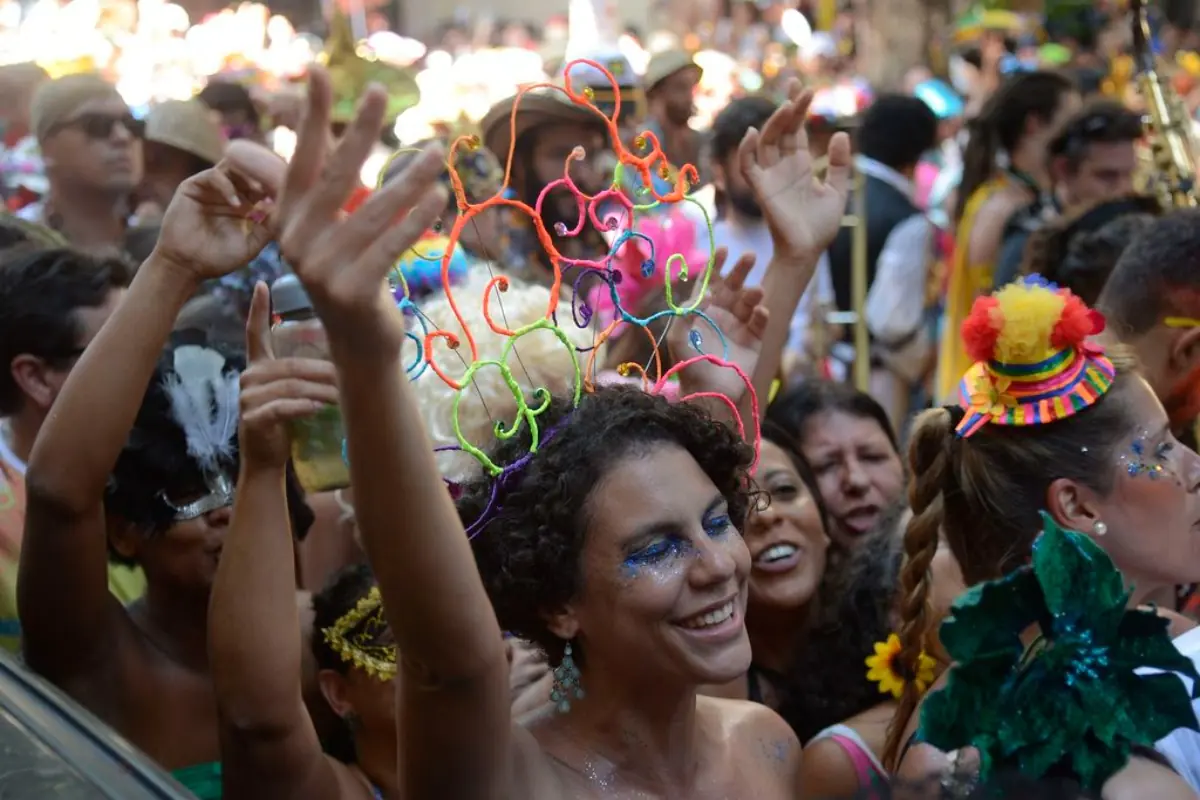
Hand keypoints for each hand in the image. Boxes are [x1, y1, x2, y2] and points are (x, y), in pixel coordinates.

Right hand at [153, 141, 277, 281]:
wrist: (187, 266)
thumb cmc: (218, 258)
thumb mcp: (251, 244)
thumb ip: (268, 228)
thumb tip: (287, 209)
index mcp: (246, 203)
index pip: (264, 183)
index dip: (276, 184)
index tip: (291, 190)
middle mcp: (230, 191)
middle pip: (250, 170)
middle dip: (264, 176)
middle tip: (276, 185)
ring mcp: (212, 187)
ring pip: (233, 166)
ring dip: (248, 177)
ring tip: (259, 192)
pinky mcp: (193, 186)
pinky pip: (213, 176)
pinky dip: (227, 186)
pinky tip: (235, 204)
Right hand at [238, 282, 340, 469]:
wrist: (267, 458)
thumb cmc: (285, 421)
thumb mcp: (294, 391)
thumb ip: (304, 372)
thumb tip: (342, 353)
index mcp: (258, 366)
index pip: (254, 333)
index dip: (257, 309)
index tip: (262, 285)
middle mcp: (249, 377)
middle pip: (291, 366)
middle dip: (323, 372)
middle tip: (351, 376)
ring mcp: (247, 398)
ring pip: (291, 387)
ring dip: (320, 392)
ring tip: (343, 396)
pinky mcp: (252, 418)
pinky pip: (282, 407)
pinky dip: (302, 407)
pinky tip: (318, 409)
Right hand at [273, 67, 446, 355]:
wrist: (358, 342)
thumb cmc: (349, 273)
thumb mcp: (329, 229)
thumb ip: (325, 186)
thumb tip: (318, 134)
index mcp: (286, 218)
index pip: (301, 158)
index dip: (309, 115)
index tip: (317, 71)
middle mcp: (296, 240)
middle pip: (334, 176)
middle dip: (358, 131)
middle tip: (377, 91)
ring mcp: (320, 268)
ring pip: (372, 211)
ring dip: (409, 179)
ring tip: (436, 153)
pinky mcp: (350, 290)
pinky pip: (390, 244)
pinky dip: (415, 218)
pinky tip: (437, 195)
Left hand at [669, 248, 767, 402]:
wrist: (708, 393)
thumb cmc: (689, 365)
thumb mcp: (678, 337)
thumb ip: (685, 313)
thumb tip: (703, 292)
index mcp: (703, 311)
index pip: (710, 282)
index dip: (716, 265)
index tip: (724, 249)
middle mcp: (722, 314)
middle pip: (733, 285)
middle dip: (741, 270)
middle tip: (750, 256)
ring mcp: (739, 327)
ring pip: (749, 301)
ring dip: (754, 292)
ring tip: (757, 291)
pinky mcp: (754, 341)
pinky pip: (760, 322)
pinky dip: (762, 315)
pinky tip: (762, 312)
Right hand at [737, 80, 850, 262]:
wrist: (808, 252)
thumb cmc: (820, 227)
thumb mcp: (838, 191)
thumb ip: (838, 164)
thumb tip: (840, 134)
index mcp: (799, 165)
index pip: (795, 130)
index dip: (798, 109)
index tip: (803, 87)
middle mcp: (782, 167)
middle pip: (781, 130)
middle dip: (789, 108)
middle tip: (801, 89)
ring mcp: (770, 177)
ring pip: (765, 142)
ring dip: (774, 122)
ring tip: (788, 105)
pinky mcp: (761, 190)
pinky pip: (748, 166)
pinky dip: (746, 149)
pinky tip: (752, 132)